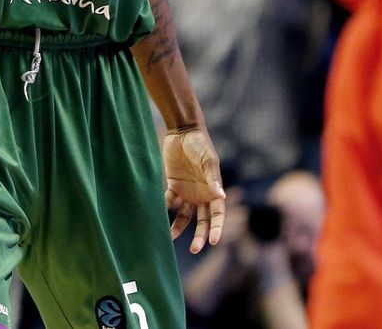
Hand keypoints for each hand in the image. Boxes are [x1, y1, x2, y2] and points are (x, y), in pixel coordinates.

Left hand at [162, 127, 225, 252]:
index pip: (218, 215)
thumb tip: (222, 196)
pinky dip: (164, 211)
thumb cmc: (200, 144)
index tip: (214, 242)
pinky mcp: (173, 185)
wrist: (182, 131)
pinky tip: (159, 219)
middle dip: (199, 235)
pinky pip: (169, 202)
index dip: (217, 228)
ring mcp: (187, 191)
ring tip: (170, 237)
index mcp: (213, 190)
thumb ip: (212, 178)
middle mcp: (201, 194)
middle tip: (195, 249)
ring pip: (184, 215)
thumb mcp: (208, 160)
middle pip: (202, 220)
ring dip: (179, 227)